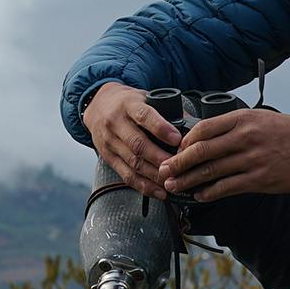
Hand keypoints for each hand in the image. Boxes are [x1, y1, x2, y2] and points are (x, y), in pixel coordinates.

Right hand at [81, 82, 182, 200]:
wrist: (97, 106)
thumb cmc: (127, 103)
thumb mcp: (144, 97)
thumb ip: (165, 110)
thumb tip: (193, 124)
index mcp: (128, 105)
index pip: (144, 116)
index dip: (161, 128)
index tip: (177, 139)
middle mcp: (116, 123)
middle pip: (138, 144)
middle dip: (159, 158)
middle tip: (178, 167)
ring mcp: (110, 142)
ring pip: (133, 163)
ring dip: (154, 175)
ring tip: (172, 182)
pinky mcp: (108, 157)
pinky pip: (126, 175)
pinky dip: (144, 186)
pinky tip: (159, 191)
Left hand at [160, 109, 289, 201]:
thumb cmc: (289, 131)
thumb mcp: (258, 118)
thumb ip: (233, 126)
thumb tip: (204, 137)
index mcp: (241, 119)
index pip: (202, 129)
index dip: (183, 142)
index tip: (174, 151)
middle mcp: (244, 137)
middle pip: (200, 151)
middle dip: (177, 163)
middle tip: (162, 171)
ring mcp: (252, 159)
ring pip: (210, 171)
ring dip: (188, 181)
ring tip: (174, 187)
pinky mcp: (261, 179)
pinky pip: (227, 187)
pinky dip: (209, 192)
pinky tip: (199, 196)